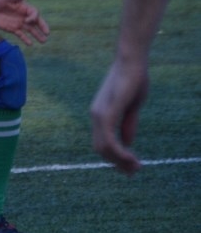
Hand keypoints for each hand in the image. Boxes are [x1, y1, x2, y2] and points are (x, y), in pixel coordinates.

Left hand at [0, 0, 49, 45]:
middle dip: (42, 28)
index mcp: (24, 7)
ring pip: (30, 30)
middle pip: (35, 22)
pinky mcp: (11, 28)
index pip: (34, 13)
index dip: (34, 18)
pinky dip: (25, 39)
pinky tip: (30, 44)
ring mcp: (18, 22)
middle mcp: (23, 15)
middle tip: (47, 34)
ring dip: (37, 35)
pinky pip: (20, 34)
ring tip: (43, 42)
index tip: (28, 21)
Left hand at [89, 58, 147, 174]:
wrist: (131, 61)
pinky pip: (110, 138)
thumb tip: (127, 143)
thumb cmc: (133, 81)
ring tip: (136, 167)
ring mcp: (100, 113)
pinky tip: (131, 157)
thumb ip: (128, 125)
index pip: (102, 143)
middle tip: (135, 170)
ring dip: (120, 161)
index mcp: (100, 114)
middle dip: (118, 163)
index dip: (115, 158)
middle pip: (101, 149)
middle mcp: (96, 115)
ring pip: (104, 147)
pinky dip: (120, 152)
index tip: (132, 166)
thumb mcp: (131, 107)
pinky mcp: (108, 111)